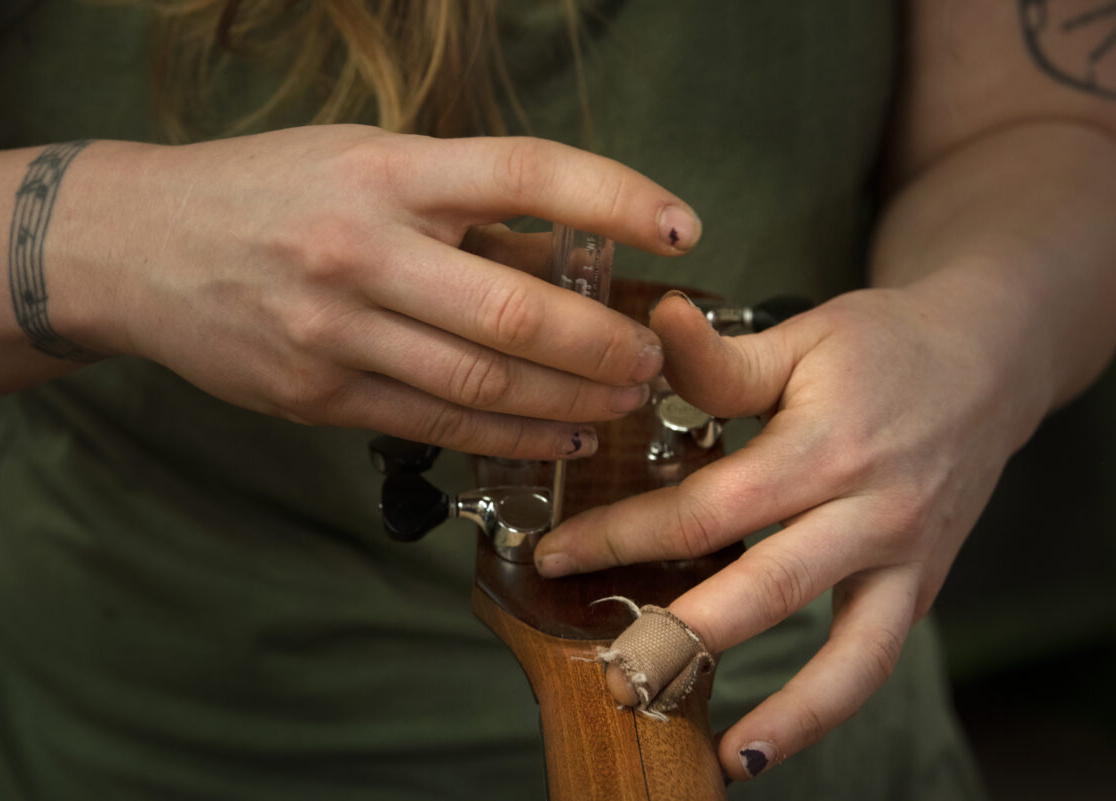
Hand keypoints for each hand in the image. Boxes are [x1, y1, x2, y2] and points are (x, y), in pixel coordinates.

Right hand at [67, 126, 699, 457]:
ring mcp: (333, 330)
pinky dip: (510, 437)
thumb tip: (570, 251)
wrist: (135, 246)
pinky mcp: (315, 394)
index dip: (616, 198)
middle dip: (606, 343)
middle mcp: (360, 247)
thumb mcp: (361, 162)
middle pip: (516, 309)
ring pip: (482, 383)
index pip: (524, 173)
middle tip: (654, 356)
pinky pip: (435, 425)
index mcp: (384, 170)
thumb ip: (459, 204)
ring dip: (571, 401)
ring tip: (624, 401)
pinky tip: (559, 438)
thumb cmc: (265, 191)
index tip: (682, 229)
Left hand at [533, 285, 1041, 780]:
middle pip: (762, 590)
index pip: (704, 509)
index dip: (621, 536)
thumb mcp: (801, 337)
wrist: (986, 362)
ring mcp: (903, 558)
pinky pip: (873, 661)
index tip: (555, 556)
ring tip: (710, 752)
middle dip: (677, 635)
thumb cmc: (882, 345)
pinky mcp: (920, 587)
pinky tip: (767, 746)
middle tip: (608, 670)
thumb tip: (654, 323)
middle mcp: (870, 511)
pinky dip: (825, 710)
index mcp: (824, 446)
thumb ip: (722, 360)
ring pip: (840, 653)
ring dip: (775, 712)